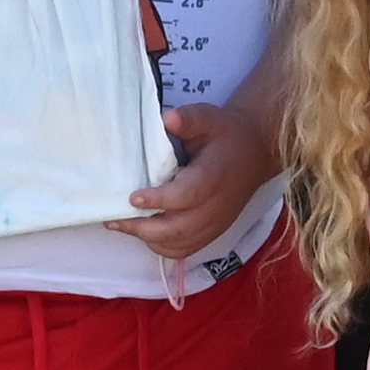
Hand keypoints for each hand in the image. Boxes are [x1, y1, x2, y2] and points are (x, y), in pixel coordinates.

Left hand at [118, 102, 274, 265]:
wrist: (255, 154)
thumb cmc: (225, 135)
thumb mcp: (209, 118)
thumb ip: (189, 119)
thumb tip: (167, 119)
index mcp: (213, 176)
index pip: (186, 195)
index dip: (159, 200)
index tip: (133, 197)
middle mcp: (214, 206)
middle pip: (178, 228)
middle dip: (143, 227)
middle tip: (114, 219)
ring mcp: (213, 223)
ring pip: (178, 243)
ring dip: (148, 239)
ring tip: (120, 225)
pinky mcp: (211, 233)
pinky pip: (184, 250)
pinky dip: (161, 247)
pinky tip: (143, 233)